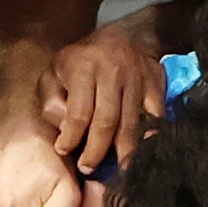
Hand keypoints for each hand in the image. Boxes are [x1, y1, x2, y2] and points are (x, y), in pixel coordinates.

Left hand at [38, 15, 169, 170]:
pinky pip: (155, 118)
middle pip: (106, 122)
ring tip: (115, 171)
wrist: (130, 35)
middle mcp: (112, 73)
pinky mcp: (156, 87)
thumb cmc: (85, 60)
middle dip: (96, 151)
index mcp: (84, 68)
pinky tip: (145, 155)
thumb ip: (51, 99)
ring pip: (132, 124)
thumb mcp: (56, 69)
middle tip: (88, 168)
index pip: (78, 111)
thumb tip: (64, 129)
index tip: (63, 150)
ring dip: (124, 153)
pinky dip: (151, 138)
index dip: (71, 136)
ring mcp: (137, 80)